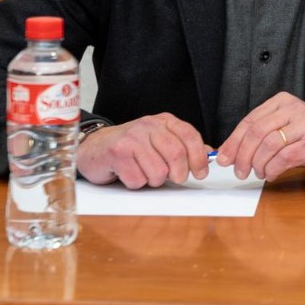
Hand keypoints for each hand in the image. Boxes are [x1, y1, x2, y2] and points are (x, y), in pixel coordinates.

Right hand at [76, 113, 210, 188]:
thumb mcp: (160, 141)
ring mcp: (132, 138)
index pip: (190, 136)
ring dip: (154, 180)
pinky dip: (136, 183)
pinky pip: (138, 179)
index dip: (199, 158)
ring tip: (144, 172)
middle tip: (174, 179)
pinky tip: (128, 173)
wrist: (95, 148)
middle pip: (177, 155)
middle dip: (179, 174)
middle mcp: (149, 126)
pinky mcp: (118, 153)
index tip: (201, 173)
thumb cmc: (131, 147)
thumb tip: (209, 154)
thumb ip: (184, 147)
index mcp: (164, 121)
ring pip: (159, 171)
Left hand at [215, 92, 304, 180]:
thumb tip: (229, 152)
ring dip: (258, 164)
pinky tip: (272, 173)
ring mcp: (304, 126)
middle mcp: (293, 110)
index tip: (224, 157)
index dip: (234, 141)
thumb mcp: (285, 124)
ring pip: (268, 146)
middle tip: (239, 170)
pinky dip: (272, 170)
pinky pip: (283, 159)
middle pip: (257, 132)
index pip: (250, 120)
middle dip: (242, 155)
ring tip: (258, 172)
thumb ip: (259, 134)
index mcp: (282, 102)